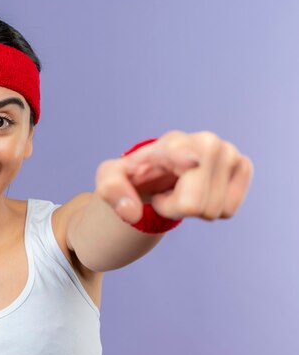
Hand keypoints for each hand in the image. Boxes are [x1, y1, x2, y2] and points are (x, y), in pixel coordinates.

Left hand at [95, 130, 254, 223]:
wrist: (157, 171)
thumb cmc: (135, 175)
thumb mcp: (110, 180)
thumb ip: (111, 192)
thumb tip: (131, 213)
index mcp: (168, 144)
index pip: (180, 152)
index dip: (184, 158)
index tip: (191, 161)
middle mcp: (203, 142)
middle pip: (194, 204)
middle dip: (175, 208)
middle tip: (165, 193)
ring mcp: (228, 152)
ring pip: (213, 210)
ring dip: (193, 209)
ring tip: (180, 189)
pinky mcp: (243, 165)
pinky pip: (229, 210)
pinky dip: (212, 209)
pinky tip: (199, 191)